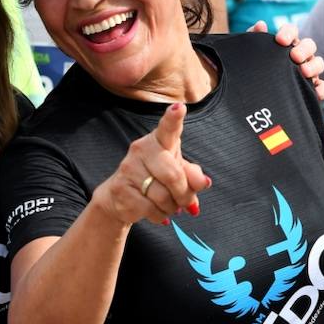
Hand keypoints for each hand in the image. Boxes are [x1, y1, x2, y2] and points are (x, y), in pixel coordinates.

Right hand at [92, 102, 209, 227]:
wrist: (120, 196)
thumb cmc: (156, 178)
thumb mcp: (178, 173)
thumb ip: (193, 176)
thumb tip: (204, 183)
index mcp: (160, 140)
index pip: (167, 128)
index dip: (173, 118)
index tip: (179, 108)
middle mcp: (142, 148)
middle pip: (173, 176)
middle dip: (184, 194)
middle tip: (186, 203)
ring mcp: (129, 168)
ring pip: (162, 196)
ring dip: (172, 207)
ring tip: (169, 206)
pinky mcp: (121, 188)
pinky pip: (150, 208)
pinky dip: (159, 215)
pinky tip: (157, 212)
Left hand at [248, 20, 323, 101]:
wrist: (255, 94)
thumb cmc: (254, 69)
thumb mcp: (252, 54)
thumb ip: (254, 38)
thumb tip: (261, 25)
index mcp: (286, 43)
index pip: (291, 31)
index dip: (288, 33)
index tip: (280, 40)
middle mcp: (300, 55)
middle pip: (309, 45)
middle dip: (304, 49)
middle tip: (294, 56)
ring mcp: (308, 71)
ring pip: (319, 63)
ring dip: (314, 66)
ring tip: (304, 72)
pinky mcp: (313, 89)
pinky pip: (323, 87)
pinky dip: (322, 89)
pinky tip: (316, 92)